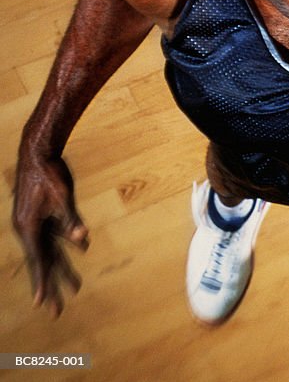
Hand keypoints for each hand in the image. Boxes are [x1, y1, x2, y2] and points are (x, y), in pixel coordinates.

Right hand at [12, 155, 89, 315]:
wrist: (39, 152)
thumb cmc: (48, 173)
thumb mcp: (62, 195)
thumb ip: (71, 219)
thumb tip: (83, 240)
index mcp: (29, 228)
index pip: (38, 262)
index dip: (42, 283)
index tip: (42, 304)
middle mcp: (30, 229)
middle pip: (44, 262)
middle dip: (54, 286)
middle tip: (58, 312)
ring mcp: (37, 222)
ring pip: (53, 251)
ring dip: (65, 268)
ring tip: (77, 288)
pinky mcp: (46, 214)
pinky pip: (57, 233)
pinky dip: (70, 241)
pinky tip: (83, 250)